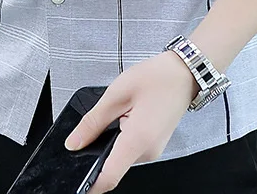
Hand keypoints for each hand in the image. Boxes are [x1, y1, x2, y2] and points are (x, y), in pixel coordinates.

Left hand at [63, 50, 198, 192]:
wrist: (183, 73)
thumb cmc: (156, 78)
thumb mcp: (116, 94)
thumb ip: (92, 121)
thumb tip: (73, 143)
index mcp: (138, 140)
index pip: (108, 177)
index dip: (89, 183)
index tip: (76, 178)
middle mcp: (148, 152)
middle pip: (112, 165)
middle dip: (99, 149)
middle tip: (101, 120)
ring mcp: (152, 150)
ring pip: (121, 156)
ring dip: (112, 141)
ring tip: (119, 112)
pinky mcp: (153, 145)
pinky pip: (130, 149)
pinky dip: (122, 137)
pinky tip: (126, 115)